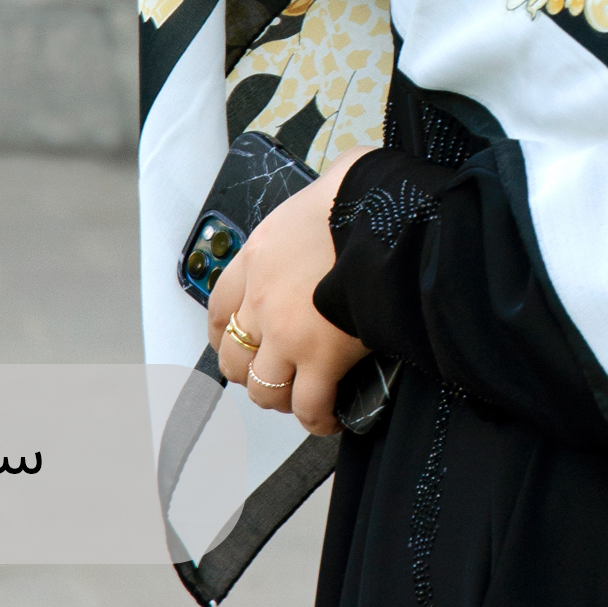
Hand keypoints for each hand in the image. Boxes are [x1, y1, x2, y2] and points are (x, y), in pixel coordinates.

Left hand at [208, 147, 373, 435]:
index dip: (224, 332)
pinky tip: (330, 417)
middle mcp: (262, 299)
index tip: (236, 340)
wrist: (388, 214)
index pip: (219, 306)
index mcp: (258, 256)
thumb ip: (314, 210)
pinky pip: (310, 405)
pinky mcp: (321, 358)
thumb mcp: (324, 188)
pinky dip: (319, 418)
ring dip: (282, 397)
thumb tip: (341, 192)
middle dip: (252, 371)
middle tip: (274, 373)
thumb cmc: (365, 195)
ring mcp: (287, 333)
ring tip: (303, 398)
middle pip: (233, 357)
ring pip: (264, 389)